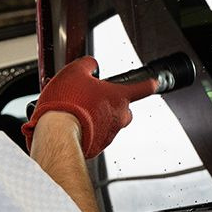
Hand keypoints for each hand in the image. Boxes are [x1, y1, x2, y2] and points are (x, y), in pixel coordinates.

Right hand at [21, 56, 157, 157]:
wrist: (57, 133)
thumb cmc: (67, 105)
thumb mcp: (74, 71)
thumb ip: (87, 64)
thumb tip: (90, 64)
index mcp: (118, 96)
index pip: (142, 88)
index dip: (149, 84)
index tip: (154, 84)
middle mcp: (118, 117)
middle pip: (124, 109)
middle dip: (113, 104)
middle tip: (95, 99)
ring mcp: (109, 134)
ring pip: (108, 123)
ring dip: (97, 117)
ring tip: (77, 111)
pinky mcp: (97, 147)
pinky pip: (96, 136)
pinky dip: (87, 131)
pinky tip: (73, 124)